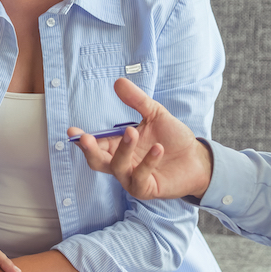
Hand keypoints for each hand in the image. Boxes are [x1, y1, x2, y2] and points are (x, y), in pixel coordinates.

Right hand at [68, 77, 213, 201]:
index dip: (82, 139)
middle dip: (90, 150)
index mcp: (118, 147)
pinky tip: (158, 148)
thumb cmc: (172, 138)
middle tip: (87, 138)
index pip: (95, 144)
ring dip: (123, 150)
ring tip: (133, 132)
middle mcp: (121, 164)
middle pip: (97, 161)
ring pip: (117, 167)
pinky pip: (140, 177)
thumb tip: (118, 82)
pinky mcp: (146, 189)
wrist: (197, 157)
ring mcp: (132, 178)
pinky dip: (148, 162)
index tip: (73, 131)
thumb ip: (136, 100)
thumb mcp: (154, 114)